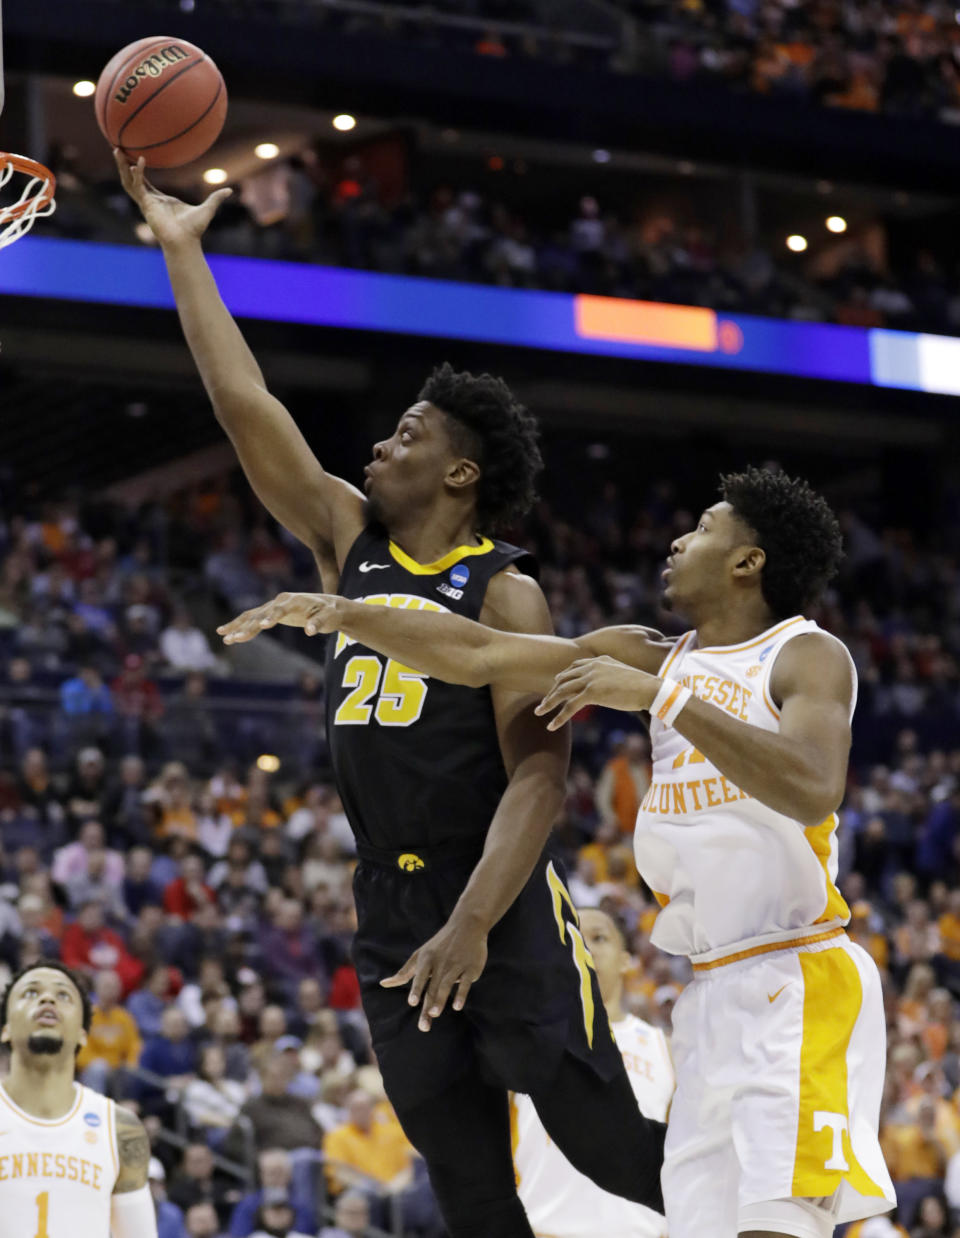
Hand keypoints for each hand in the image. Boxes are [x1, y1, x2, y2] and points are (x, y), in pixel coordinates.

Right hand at [114, 149, 231, 246]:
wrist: (186, 242)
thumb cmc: (194, 230)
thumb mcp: (207, 209)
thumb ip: (216, 199)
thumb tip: (229, 191)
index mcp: (161, 201)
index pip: (145, 182)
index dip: (139, 170)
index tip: (134, 156)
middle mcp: (151, 201)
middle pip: (132, 179)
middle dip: (123, 164)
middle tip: (117, 148)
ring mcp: (146, 203)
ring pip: (128, 181)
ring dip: (122, 166)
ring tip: (116, 150)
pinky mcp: (146, 206)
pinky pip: (138, 186)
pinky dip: (137, 174)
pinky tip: (139, 162)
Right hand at [217, 592, 344, 643]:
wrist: (330, 606)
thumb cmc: (331, 612)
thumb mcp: (330, 617)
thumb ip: (320, 623)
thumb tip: (311, 631)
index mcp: (294, 600)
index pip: (279, 610)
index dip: (271, 617)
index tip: (262, 627)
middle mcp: (280, 601)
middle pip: (260, 614)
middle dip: (247, 627)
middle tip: (234, 639)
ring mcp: (274, 606)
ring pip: (251, 616)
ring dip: (238, 627)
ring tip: (224, 637)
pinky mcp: (271, 613)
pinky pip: (252, 619)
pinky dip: (240, 626)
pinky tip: (227, 635)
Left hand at [380, 912, 488, 1031]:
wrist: (467, 925)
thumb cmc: (439, 945)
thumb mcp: (420, 955)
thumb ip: (404, 972)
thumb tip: (383, 984)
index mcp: (427, 959)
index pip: (420, 976)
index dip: (417, 989)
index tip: (413, 1002)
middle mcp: (441, 962)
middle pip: (433, 987)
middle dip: (428, 1005)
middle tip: (423, 1026)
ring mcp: (456, 965)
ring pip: (447, 984)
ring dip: (441, 1000)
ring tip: (434, 1014)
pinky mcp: (470, 968)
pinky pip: (465, 982)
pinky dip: (461, 994)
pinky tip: (457, 1006)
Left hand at [534, 656, 659, 729]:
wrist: (650, 689)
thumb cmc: (642, 685)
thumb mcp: (623, 675)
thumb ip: (611, 675)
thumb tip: (608, 686)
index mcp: (599, 660)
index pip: (574, 667)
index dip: (563, 677)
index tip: (555, 684)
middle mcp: (591, 666)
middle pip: (564, 679)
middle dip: (551, 691)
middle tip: (543, 702)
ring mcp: (590, 679)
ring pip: (562, 692)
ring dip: (548, 703)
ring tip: (539, 712)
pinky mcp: (591, 693)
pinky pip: (569, 707)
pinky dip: (559, 717)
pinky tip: (551, 726)